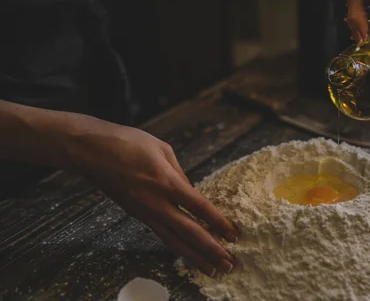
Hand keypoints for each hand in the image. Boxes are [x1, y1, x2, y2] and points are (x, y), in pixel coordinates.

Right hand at [63, 117, 238, 277]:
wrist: (90, 150)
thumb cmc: (127, 142)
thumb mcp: (163, 150)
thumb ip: (180, 174)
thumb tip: (192, 193)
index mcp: (166, 181)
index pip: (199, 207)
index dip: (218, 222)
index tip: (234, 234)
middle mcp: (156, 202)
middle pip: (189, 231)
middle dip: (211, 249)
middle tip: (230, 263)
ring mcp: (144, 211)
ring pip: (173, 240)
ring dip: (195, 257)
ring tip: (213, 270)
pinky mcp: (136, 215)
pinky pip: (161, 235)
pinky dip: (177, 247)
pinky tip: (188, 255)